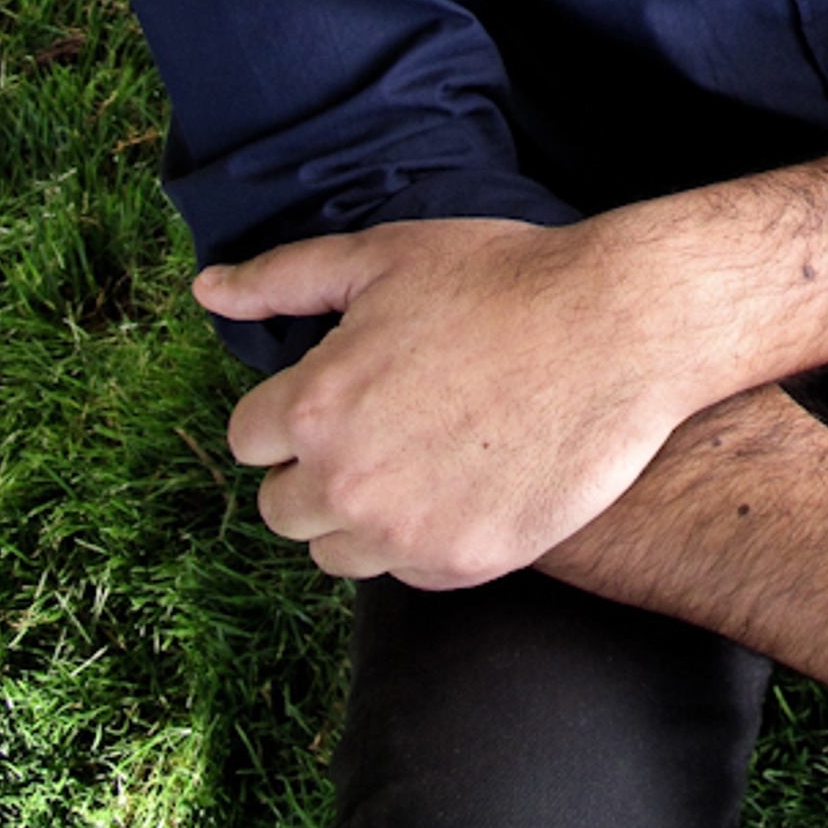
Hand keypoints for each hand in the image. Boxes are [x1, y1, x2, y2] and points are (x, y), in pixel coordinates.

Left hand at [195, 218, 681, 589]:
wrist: (620, 328)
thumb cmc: (504, 280)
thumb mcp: (386, 257)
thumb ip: (284, 279)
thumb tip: (207, 289)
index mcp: (318, 405)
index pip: (250, 439)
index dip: (296, 407)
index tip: (347, 387)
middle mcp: (348, 483)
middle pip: (281, 508)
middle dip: (317, 466)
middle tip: (387, 421)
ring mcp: (406, 533)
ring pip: (337, 552)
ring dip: (362, 513)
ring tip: (426, 454)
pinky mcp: (464, 565)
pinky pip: (407, 570)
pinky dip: (424, 534)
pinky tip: (469, 478)